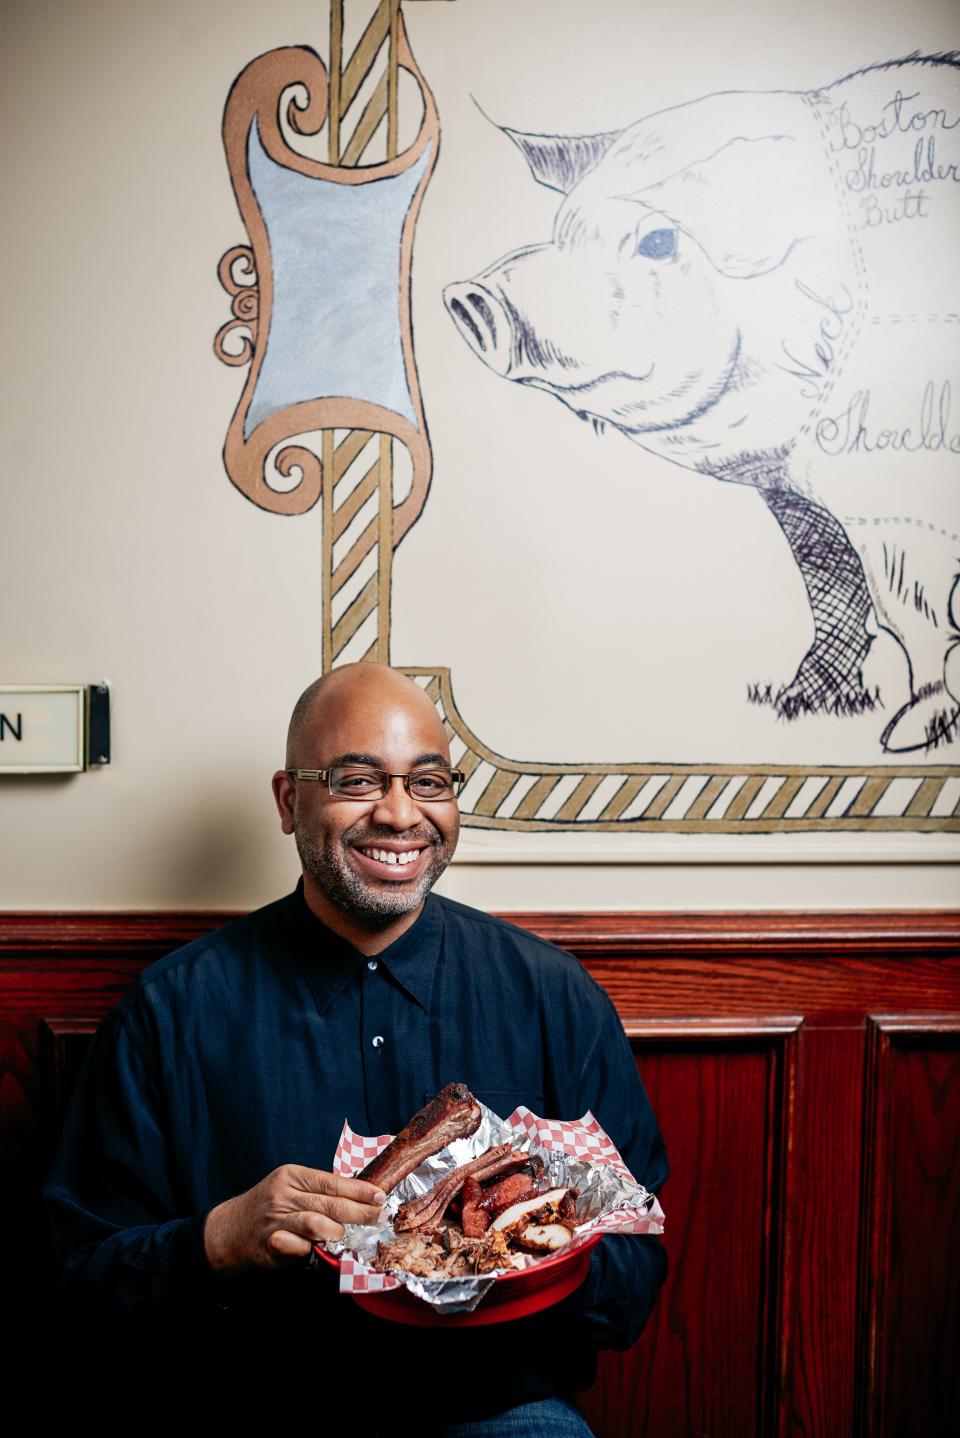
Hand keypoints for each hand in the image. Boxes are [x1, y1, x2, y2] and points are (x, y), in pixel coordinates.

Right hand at [202, 1165, 386, 1272]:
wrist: (228, 1232)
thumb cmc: (267, 1208)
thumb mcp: (289, 1189)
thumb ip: (318, 1191)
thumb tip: (360, 1193)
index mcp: (291, 1176)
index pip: (332, 1181)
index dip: (359, 1190)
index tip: (381, 1196)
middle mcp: (283, 1194)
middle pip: (330, 1202)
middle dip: (360, 1211)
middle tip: (380, 1217)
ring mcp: (275, 1219)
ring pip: (317, 1223)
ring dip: (338, 1232)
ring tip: (349, 1237)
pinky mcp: (269, 1244)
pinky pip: (299, 1247)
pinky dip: (313, 1250)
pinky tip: (321, 1251)